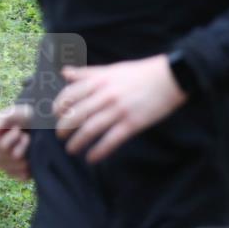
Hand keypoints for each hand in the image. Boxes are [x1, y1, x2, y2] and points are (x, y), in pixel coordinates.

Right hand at [0, 104, 32, 179]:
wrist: (42, 127)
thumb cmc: (26, 117)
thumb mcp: (16, 112)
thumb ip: (4, 118)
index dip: (7, 139)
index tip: (19, 130)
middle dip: (17, 147)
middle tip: (28, 138)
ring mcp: (3, 164)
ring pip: (9, 167)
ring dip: (24, 158)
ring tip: (31, 148)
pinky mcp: (16, 172)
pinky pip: (18, 177)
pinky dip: (27, 171)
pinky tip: (32, 163)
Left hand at [53, 55, 187, 163]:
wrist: (172, 77)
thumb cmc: (142, 73)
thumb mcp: (112, 69)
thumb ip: (88, 73)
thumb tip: (64, 72)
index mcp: (99, 81)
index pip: (69, 96)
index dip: (58, 108)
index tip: (56, 116)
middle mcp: (105, 95)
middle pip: (75, 115)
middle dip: (63, 129)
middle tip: (61, 136)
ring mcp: (119, 110)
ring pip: (89, 130)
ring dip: (77, 143)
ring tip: (72, 150)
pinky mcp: (132, 123)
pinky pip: (110, 140)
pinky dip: (99, 151)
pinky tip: (92, 158)